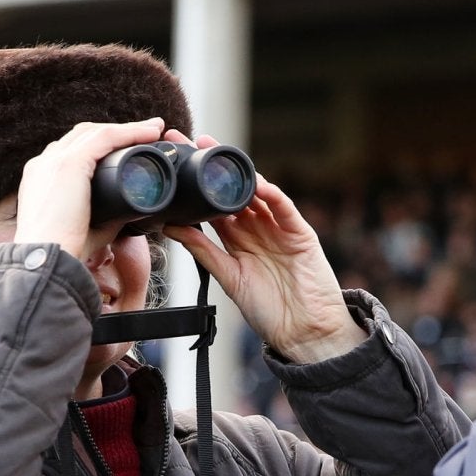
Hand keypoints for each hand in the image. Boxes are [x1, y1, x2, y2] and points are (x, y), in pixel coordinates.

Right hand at [13, 118, 165, 260]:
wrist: (47, 260)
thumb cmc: (65, 252)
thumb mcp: (87, 229)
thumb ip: (106, 217)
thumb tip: (127, 212)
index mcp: (42, 178)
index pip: (72, 150)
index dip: (100, 146)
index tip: (125, 148)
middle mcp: (44, 163)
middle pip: (83, 135)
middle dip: (116, 131)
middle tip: (146, 132)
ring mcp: (55, 160)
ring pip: (96, 132)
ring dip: (128, 128)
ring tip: (154, 129)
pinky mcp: (70, 163)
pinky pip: (106, 138)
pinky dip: (130, 132)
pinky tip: (150, 133)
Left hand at [166, 160, 364, 361]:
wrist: (303, 332)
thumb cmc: (268, 310)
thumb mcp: (228, 277)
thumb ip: (203, 251)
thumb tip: (171, 227)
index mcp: (238, 239)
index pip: (214, 205)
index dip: (196, 185)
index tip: (175, 164)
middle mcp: (258, 228)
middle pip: (234, 191)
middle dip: (214, 167)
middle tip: (189, 143)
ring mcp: (279, 228)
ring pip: (258, 193)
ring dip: (240, 172)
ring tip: (217, 153)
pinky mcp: (300, 233)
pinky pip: (284, 208)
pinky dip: (271, 194)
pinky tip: (256, 183)